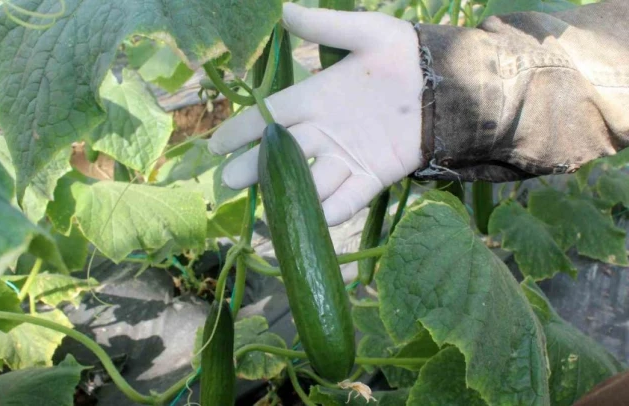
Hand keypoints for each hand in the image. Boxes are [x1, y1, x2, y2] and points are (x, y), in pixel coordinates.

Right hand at [209, 3, 423, 225]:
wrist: (449, 85)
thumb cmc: (405, 55)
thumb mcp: (367, 32)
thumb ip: (326, 27)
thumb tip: (284, 10)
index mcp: (316, 98)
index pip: (270, 117)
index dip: (242, 130)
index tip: (216, 143)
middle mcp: (325, 132)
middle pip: (282, 154)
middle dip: (254, 167)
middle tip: (229, 179)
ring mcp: (347, 157)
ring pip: (309, 181)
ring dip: (289, 192)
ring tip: (267, 202)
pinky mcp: (372, 177)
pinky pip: (346, 200)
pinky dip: (330, 212)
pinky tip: (313, 220)